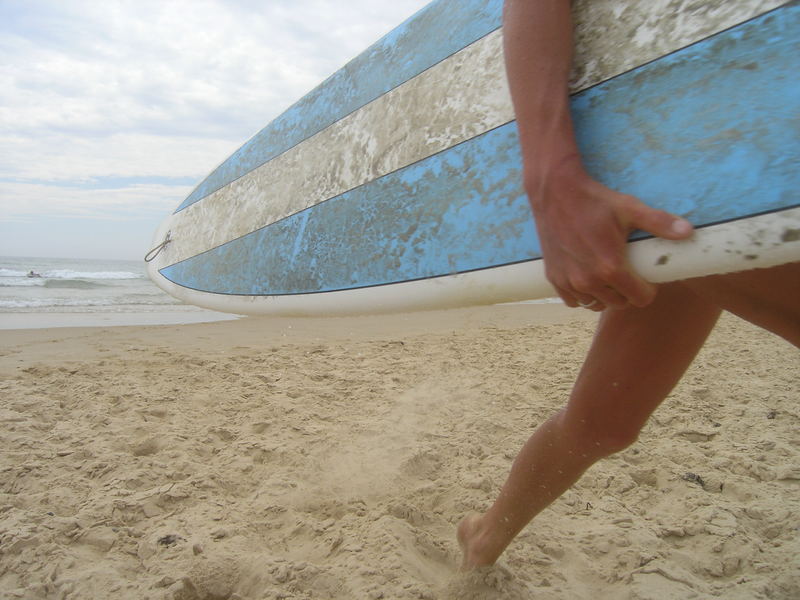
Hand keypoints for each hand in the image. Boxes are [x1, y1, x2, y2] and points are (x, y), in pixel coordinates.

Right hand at [529, 157, 693, 310]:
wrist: (554, 192)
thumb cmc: (594, 200)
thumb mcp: (629, 209)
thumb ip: (660, 222)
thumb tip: (689, 232)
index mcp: (610, 268)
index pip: (639, 299)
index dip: (647, 290)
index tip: (645, 277)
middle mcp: (588, 281)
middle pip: (618, 304)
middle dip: (626, 293)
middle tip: (627, 273)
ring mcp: (569, 281)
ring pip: (595, 304)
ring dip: (604, 295)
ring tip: (607, 276)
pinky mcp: (554, 278)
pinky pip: (573, 301)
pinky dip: (582, 295)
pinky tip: (587, 279)